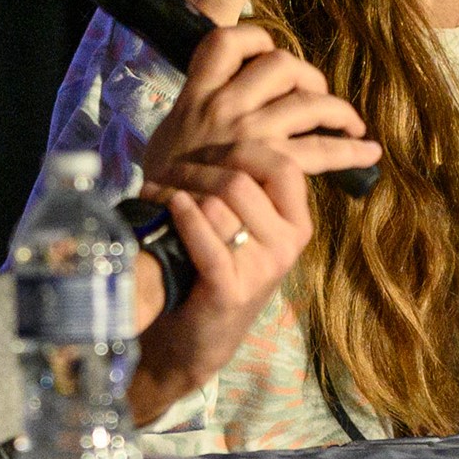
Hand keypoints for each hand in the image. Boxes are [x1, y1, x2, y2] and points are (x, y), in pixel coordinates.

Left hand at [128, 140, 319, 424]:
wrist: (196, 338)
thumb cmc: (218, 264)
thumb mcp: (248, 223)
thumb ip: (252, 181)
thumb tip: (240, 121)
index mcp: (296, 221)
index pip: (282, 163)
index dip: (243, 147)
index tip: (215, 150)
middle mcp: (286, 244)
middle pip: (241, 178)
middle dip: (200, 167)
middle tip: (175, 171)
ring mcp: (260, 269)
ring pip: (219, 202)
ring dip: (181, 189)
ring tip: (161, 191)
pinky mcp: (230, 291)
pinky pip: (206, 239)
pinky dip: (182, 215)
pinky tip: (169, 206)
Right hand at [142, 25, 379, 184]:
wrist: (160, 227)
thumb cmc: (163, 186)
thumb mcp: (168, 134)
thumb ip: (195, 111)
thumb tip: (216, 100)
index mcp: (198, 94)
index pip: (226, 42)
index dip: (254, 40)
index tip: (266, 54)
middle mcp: (225, 105)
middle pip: (281, 65)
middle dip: (308, 76)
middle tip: (314, 95)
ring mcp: (249, 133)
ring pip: (309, 102)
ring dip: (339, 111)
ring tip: (351, 124)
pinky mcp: (270, 164)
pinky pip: (321, 149)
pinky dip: (351, 150)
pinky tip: (368, 152)